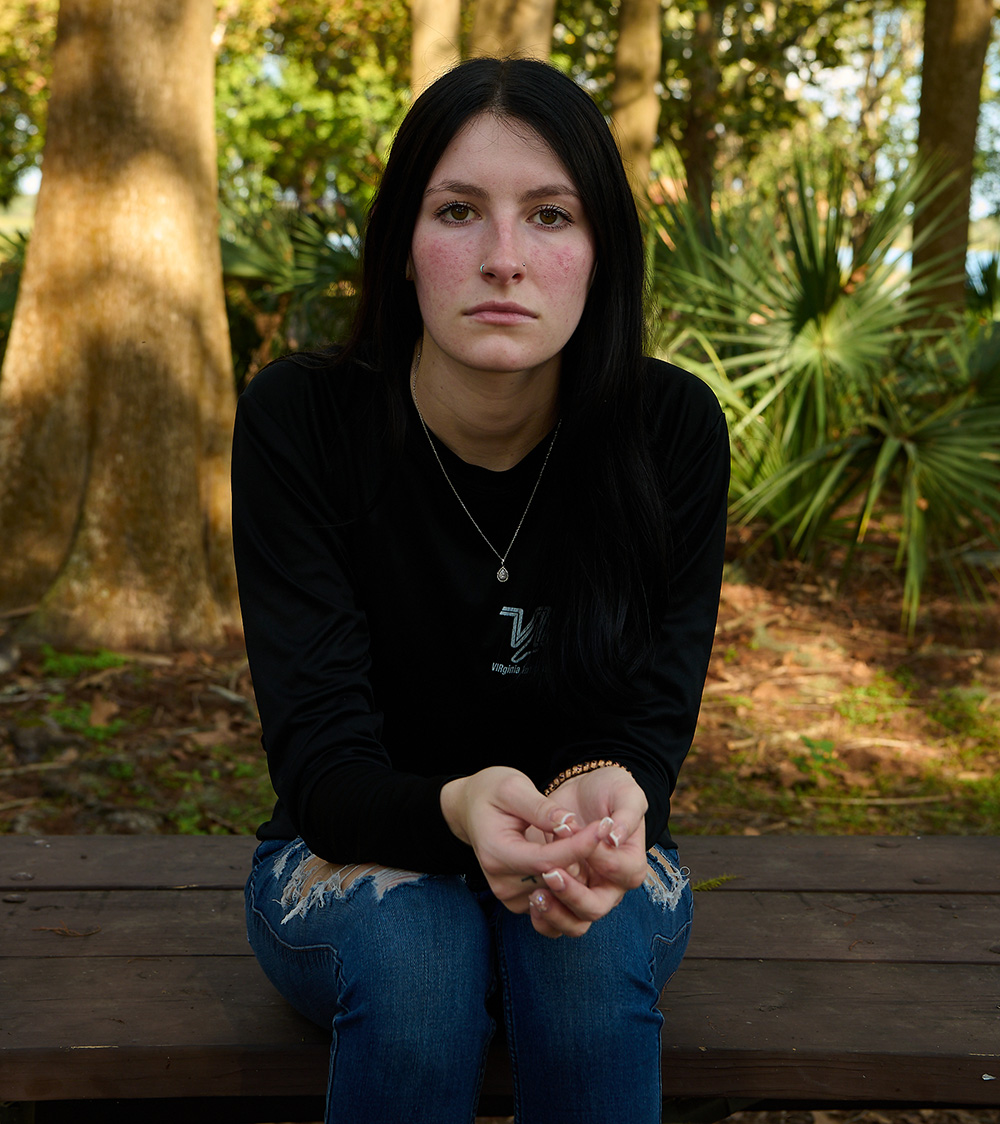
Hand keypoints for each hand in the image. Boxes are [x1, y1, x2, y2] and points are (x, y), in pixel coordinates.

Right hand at [440, 766, 604, 933]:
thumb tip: (569, 824)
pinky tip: (571, 856)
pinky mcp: (519, 901)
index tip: (605, 826)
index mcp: (498, 853)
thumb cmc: (491, 792)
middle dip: (584, 856)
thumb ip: (541, 808)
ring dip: (578, 869)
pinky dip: (568, 880)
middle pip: (556, 879)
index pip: (548, 860)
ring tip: (582, 840)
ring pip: (559, 892)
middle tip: (602, 828)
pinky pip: (554, 898)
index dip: (580, 845)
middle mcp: (502, 882)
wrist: (469, 809)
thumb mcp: (513, 788)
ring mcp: (510, 896)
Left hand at [525, 767, 648, 936]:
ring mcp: (587, 894)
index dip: (596, 855)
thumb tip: (614, 837)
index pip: (618, 870)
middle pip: (596, 908)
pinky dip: (544, 918)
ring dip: (556, 913)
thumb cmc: (609, 790)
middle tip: (549, 873)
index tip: (573, 833)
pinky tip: (531, 899)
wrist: (582, 791)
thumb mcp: (625, 791)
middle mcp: (611, 886)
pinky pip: (555, 922)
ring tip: (536, 894)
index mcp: (631, 862)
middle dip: (572, 894)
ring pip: (576, 924)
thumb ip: (627, 813)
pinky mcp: (564, 895)